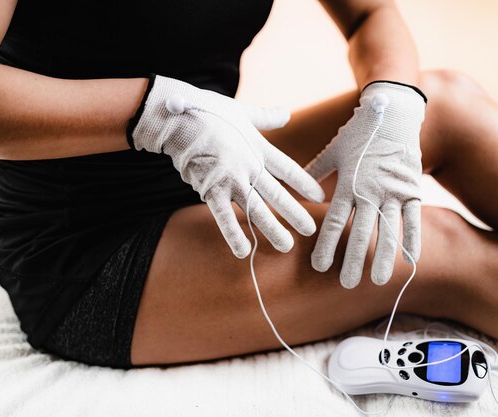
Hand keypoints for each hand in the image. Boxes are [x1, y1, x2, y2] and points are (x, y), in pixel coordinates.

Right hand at [129, 75, 324, 257]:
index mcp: (259, 148)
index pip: (288, 169)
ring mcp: (231, 180)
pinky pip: (224, 217)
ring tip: (287, 247)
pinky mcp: (210, 189)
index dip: (305, 183)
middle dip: (295, 214)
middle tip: (311, 230)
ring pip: (256, 210)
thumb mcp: (244, 112)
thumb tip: (286, 111)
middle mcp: (249, 167)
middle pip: (277, 195)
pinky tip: (243, 252)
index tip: (320, 197)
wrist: (178, 116)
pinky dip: (233, 235)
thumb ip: (266, 117)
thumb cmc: (209, 112)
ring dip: (272, 229)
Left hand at [305, 81, 425, 287]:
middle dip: (353, 260)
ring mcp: (393, 190)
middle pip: (360, 232)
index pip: (334, 220)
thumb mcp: (333, 150)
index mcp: (347, 182)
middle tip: (346, 285)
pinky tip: (410, 260)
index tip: (320, 267)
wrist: (393, 111)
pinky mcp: (412, 187)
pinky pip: (413, 218)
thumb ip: (315, 171)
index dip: (327, 245)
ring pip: (388, 230)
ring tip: (378, 281)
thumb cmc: (359, 132)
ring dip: (383, 257)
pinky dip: (412, 239)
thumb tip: (295, 189)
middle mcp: (370, 190)